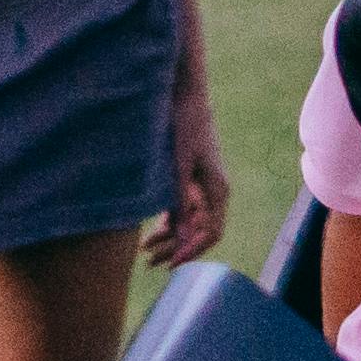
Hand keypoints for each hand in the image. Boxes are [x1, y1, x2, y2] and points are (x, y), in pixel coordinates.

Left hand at [150, 70, 230, 269]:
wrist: (185, 96)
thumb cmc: (184, 125)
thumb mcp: (179, 164)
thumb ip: (180, 201)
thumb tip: (181, 237)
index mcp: (216, 190)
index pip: (211, 233)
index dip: (192, 251)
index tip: (171, 263)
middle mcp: (213, 192)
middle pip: (198, 232)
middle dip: (175, 249)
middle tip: (149, 262)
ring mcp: (202, 187)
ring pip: (188, 223)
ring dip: (169, 238)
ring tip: (144, 251)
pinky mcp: (190, 180)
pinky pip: (182, 210)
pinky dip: (168, 222)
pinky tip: (149, 232)